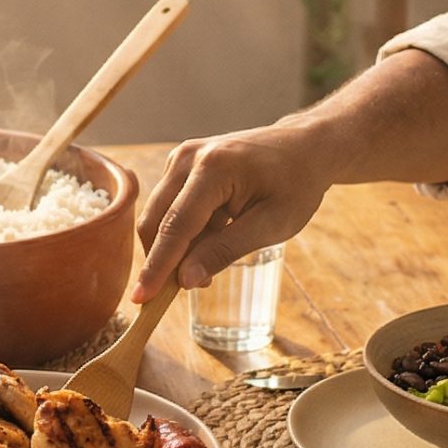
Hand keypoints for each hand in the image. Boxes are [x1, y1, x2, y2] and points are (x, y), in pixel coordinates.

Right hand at [132, 124, 330, 300]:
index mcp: (213, 168)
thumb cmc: (296, 184)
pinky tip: (212, 237)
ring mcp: (182, 157)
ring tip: (212, 260)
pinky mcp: (182, 164)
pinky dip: (183, 231)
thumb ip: (225, 250)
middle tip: (190, 289)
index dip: (158, 266)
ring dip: (175, 246)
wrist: (305, 147)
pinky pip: (170, 206)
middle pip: (156, 220)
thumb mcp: (271, 224)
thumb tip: (186, 280)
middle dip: (163, 260)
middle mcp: (188, 157)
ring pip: (158, 215)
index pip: (176, 226)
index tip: (142, 299)